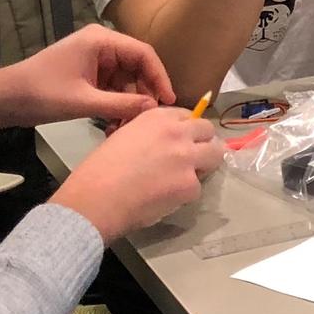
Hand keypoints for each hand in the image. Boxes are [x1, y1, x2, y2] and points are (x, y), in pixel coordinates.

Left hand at [9, 24, 174, 126]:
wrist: (7, 98)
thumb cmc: (43, 93)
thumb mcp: (84, 102)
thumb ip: (121, 104)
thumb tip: (154, 108)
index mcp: (101, 40)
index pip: (144, 53)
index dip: (159, 77)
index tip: (169, 101)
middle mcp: (101, 44)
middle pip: (137, 66)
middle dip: (144, 93)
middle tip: (150, 119)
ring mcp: (95, 59)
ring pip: (126, 80)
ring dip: (129, 102)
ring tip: (128, 126)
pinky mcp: (88, 73)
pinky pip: (112, 87)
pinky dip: (116, 104)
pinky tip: (115, 124)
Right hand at [50, 107, 223, 243]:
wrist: (98, 197)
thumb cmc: (100, 168)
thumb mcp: (124, 135)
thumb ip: (149, 134)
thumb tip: (161, 146)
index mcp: (157, 117)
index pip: (187, 115)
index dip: (186, 129)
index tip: (181, 140)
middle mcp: (177, 132)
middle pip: (208, 131)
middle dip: (203, 143)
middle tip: (191, 157)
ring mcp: (187, 158)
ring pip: (215, 156)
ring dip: (204, 166)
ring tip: (183, 179)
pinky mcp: (190, 185)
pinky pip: (198, 187)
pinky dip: (185, 194)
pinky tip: (166, 198)